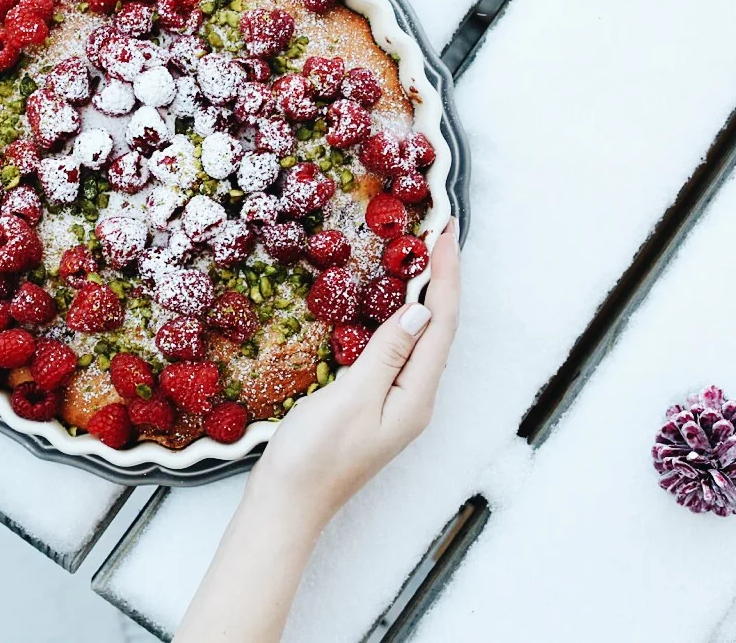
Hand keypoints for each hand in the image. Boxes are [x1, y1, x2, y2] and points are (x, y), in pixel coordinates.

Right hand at [248, 220, 461, 527]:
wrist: (288, 504)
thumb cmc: (314, 455)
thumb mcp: (351, 398)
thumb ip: (387, 353)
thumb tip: (419, 310)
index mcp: (416, 397)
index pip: (441, 324)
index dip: (447, 276)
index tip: (447, 231)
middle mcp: (415, 399)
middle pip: (439, 330)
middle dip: (443, 280)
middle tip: (439, 233)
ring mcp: (396, 404)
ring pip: (421, 340)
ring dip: (425, 296)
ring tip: (422, 257)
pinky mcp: (375, 405)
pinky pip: (399, 352)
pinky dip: (400, 319)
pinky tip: (389, 306)